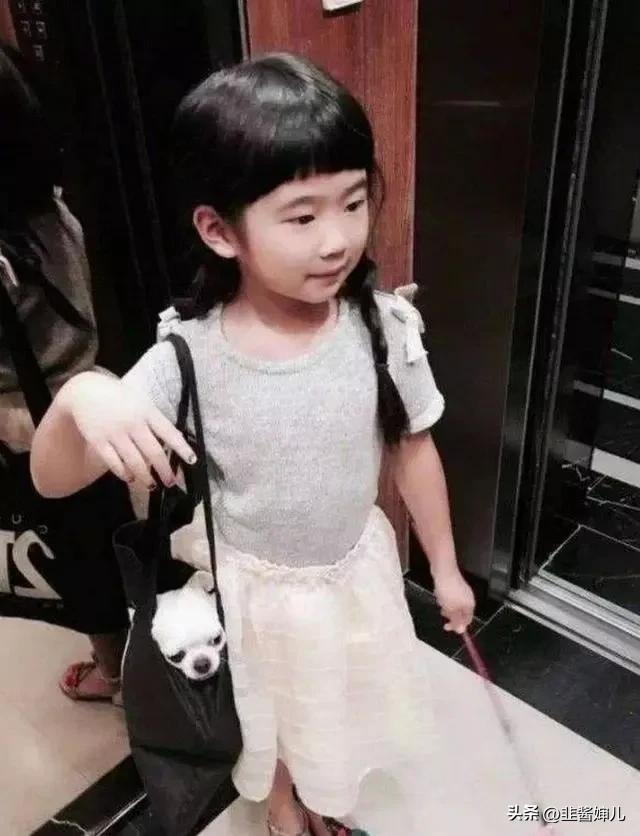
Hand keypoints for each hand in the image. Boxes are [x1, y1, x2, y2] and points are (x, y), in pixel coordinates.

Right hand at [59, 372, 195, 488]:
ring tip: (152, 485)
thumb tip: (172, 445)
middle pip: (154, 452)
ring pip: (135, 462)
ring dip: (146, 477)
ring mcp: (115, 433)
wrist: (86, 391)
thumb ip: (154, 421)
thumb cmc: (120, 399)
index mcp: (147, 412)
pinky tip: (130, 478)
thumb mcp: (142, 403)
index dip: (182, 448)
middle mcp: (133, 423)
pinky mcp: (99, 441)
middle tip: (171, 482)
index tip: (192, 461)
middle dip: (165, 470)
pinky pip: (114, 463)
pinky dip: (124, 473)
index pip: (169, 432)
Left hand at [433, 569, 475, 633]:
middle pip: (459, 612)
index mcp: (470, 605)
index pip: (467, 620)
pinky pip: (448, 596)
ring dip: (444, 604)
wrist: (443, 571)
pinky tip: (439, 592)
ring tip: (440, 598)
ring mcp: (461, 591)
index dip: (457, 625)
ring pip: (452, 604)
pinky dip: (443, 596)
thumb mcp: (451, 610)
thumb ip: (456, 621)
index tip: (447, 626)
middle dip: (449, 613)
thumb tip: (461, 630)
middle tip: (443, 610)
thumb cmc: (448, 590)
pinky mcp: (454, 585)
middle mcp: (468, 598)